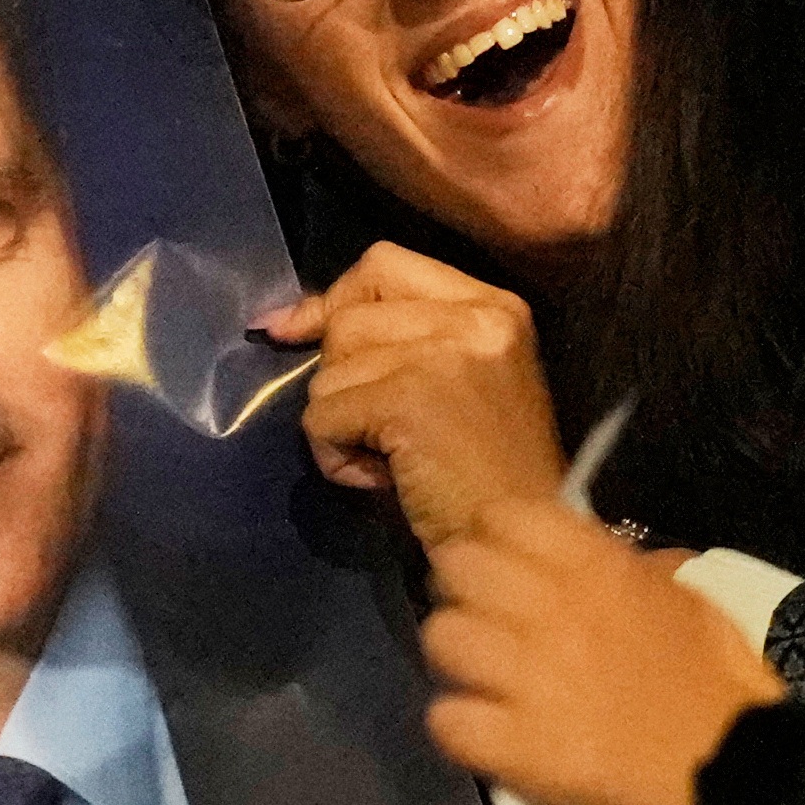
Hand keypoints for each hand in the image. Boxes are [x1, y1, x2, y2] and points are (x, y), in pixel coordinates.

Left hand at [261, 245, 567, 548]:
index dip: (335, 298)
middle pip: (350, 318)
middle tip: (385, 433)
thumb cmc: (487, 479)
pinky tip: (379, 479)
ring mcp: (443, 355)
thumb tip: (285, 323)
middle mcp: (476, 317)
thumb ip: (396, 341)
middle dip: (343, 380)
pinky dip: (334, 457)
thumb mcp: (458, 384)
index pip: (385, 263)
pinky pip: (322, 416)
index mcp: (496, 306)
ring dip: (340, 425)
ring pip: (329, 370)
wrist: (520, 541)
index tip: (297, 333)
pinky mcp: (409, 400)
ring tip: (390, 461)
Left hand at [421, 504, 779, 804]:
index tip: (507, 567)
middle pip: (456, 567)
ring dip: (458, 662)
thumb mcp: (695, 603)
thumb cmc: (728, 688)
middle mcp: (554, 610)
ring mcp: (530, 679)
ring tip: (484, 684)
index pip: (504, 516)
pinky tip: (488, 736)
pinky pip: (446, 720)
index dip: (494, 540)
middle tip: (487, 624)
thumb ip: (640, 574)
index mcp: (600, 568)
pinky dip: (460, 728)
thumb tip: (614, 561)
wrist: (747, 777)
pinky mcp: (517, 748)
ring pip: (441, 638)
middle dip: (463, 593)